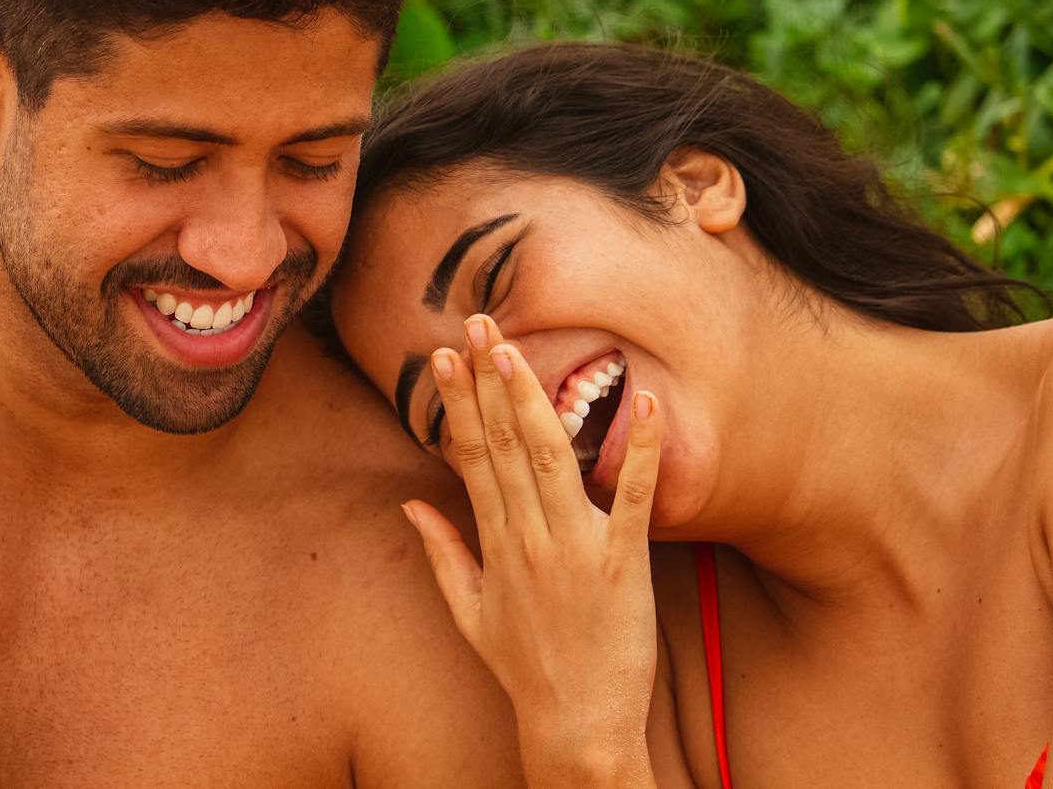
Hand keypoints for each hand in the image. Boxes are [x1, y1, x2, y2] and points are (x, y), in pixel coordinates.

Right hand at [400, 315, 661, 787]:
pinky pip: (631, 497)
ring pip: (549, 458)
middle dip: (487, 380)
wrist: (577, 728)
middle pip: (503, 444)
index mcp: (494, 544)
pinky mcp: (624, 565)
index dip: (456, 403)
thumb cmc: (525, 671)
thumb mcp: (468, 613)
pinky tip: (643, 400)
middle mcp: (529, 537)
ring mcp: (575, 549)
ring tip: (517, 349)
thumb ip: (441, 553)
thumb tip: (409, 503)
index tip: (440, 356)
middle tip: (476, 324)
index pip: (471, 456)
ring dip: (533, 399)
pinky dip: (638, 449)